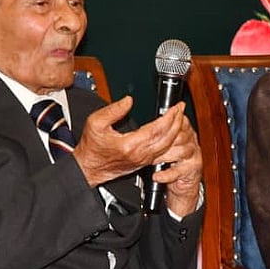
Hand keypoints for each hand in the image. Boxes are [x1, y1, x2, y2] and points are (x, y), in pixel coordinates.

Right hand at [73, 97, 192, 187]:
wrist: (88, 168)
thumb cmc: (91, 148)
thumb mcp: (95, 123)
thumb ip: (113, 110)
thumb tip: (128, 100)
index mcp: (130, 144)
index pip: (158, 129)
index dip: (169, 117)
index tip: (175, 107)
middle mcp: (140, 154)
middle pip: (167, 138)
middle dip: (177, 122)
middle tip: (181, 109)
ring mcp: (143, 159)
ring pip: (167, 145)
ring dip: (176, 131)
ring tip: (179, 118)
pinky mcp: (143, 162)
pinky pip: (163, 151)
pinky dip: (170, 140)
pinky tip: (172, 132)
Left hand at [155, 114, 202, 216]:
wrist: (182, 184)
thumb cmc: (170, 163)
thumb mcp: (163, 145)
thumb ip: (159, 134)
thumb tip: (145, 129)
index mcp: (185, 129)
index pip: (178, 121)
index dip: (165, 126)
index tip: (151, 131)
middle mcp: (192, 140)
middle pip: (179, 136)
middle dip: (161, 143)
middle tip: (146, 149)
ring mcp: (194, 154)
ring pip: (180, 151)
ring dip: (163, 158)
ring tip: (152, 162)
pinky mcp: (193, 169)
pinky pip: (179, 170)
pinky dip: (166, 174)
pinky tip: (157, 176)